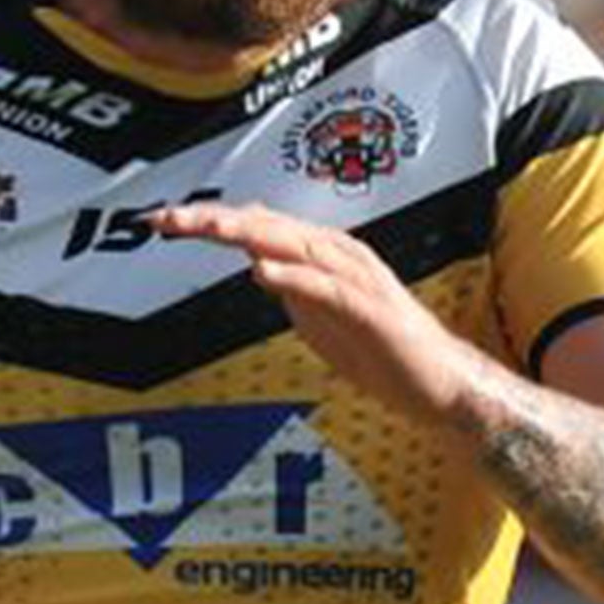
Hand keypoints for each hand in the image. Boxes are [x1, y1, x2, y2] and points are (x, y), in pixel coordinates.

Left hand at [152, 200, 486, 422]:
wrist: (440, 385)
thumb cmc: (384, 352)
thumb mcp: (319, 319)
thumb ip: (290, 291)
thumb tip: (255, 267)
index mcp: (322, 255)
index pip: (257, 228)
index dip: (208, 221)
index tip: (163, 222)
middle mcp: (338, 255)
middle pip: (266, 226)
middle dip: (212, 220)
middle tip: (164, 218)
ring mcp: (356, 279)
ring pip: (293, 244)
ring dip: (246, 232)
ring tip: (204, 225)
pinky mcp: (372, 309)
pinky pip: (328, 288)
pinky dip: (295, 276)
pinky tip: (264, 271)